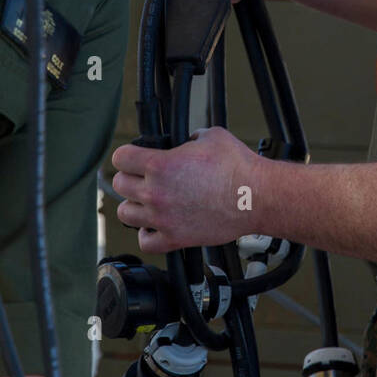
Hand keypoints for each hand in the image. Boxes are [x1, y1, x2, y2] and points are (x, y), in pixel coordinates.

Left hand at [112, 126, 260, 251]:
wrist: (256, 197)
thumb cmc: (238, 167)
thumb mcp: (211, 136)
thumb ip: (188, 138)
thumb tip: (185, 141)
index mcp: (160, 165)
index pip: (120, 158)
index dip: (127, 155)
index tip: (133, 157)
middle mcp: (156, 193)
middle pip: (120, 185)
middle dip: (130, 177)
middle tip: (143, 176)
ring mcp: (163, 218)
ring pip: (126, 213)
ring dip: (134, 205)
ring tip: (148, 201)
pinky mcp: (175, 238)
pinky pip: (145, 241)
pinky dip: (146, 233)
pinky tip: (155, 224)